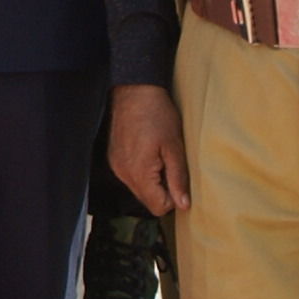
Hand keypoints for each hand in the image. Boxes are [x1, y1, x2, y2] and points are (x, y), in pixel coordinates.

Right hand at [109, 84, 189, 215]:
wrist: (134, 91)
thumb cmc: (157, 115)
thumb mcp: (174, 147)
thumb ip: (178, 178)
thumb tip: (183, 205)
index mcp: (139, 173)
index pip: (158, 207)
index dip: (174, 199)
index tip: (180, 180)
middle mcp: (124, 174)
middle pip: (147, 201)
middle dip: (163, 191)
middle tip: (172, 167)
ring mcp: (117, 167)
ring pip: (139, 190)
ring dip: (153, 181)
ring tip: (161, 158)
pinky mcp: (114, 160)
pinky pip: (131, 177)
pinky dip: (142, 172)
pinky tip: (149, 153)